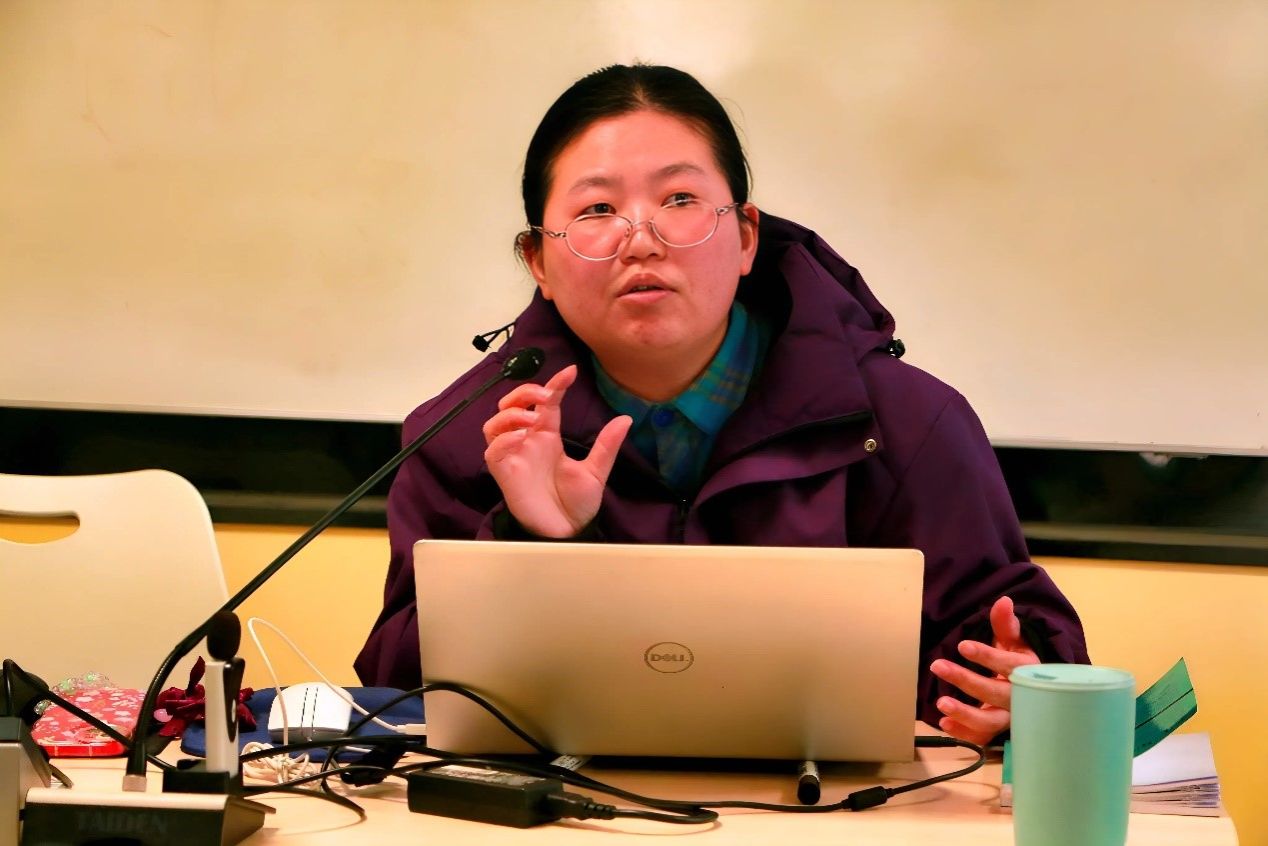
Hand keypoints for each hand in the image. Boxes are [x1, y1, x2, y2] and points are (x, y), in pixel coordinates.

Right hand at [483, 365, 631, 537]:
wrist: (567, 531)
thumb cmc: (577, 503)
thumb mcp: (596, 471)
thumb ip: (606, 445)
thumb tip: (625, 419)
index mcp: (548, 436)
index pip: (545, 403)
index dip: (554, 384)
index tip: (571, 372)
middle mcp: (527, 441)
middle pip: (511, 405)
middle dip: (523, 392)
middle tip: (543, 395)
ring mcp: (514, 455)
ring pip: (494, 423)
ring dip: (509, 414)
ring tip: (530, 418)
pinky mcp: (504, 472)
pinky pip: (493, 450)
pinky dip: (504, 439)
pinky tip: (521, 438)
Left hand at [928, 596, 1039, 745]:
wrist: (1032, 692)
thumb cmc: (1019, 663)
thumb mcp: (1014, 642)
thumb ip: (1006, 624)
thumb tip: (1004, 601)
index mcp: (1028, 672)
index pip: (1009, 665)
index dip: (987, 656)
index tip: (962, 646)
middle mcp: (1021, 698)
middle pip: (995, 693)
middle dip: (966, 680)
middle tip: (937, 665)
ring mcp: (1010, 718)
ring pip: (991, 722)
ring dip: (965, 714)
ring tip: (940, 703)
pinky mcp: (998, 732)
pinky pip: (982, 739)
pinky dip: (964, 734)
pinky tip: (944, 724)